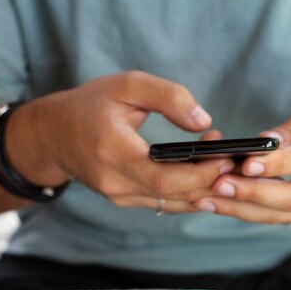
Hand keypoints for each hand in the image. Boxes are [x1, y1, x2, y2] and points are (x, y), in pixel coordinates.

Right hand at [5, 71, 233, 212]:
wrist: (54, 136)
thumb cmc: (91, 105)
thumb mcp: (127, 86)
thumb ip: (168, 96)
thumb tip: (203, 122)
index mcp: (113, 152)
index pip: (163, 177)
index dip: (200, 173)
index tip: (227, 157)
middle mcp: (115, 183)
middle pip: (173, 195)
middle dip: (210, 181)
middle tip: (235, 162)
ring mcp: (119, 196)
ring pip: (171, 204)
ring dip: (203, 189)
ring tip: (227, 168)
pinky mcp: (125, 200)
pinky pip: (163, 203)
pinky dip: (189, 193)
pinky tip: (208, 178)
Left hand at [195, 94, 290, 222]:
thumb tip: (261, 143)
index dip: (278, 164)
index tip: (244, 163)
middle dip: (252, 194)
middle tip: (217, 186)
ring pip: (282, 214)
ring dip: (242, 209)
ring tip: (207, 200)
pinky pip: (279, 217)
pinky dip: (249, 212)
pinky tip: (221, 205)